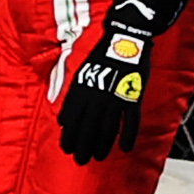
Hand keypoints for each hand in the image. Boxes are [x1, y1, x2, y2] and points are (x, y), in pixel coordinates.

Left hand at [55, 0, 189, 162]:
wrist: (125, 35)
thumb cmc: (102, 52)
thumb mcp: (81, 70)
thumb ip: (73, 95)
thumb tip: (61, 118)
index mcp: (82, 88)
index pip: (73, 118)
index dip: (70, 135)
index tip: (67, 148)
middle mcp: (96, 95)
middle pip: (88, 126)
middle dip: (83, 144)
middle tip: (80, 159)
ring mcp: (115, 96)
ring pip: (107, 126)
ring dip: (101, 143)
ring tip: (97, 157)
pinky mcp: (132, 94)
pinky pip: (131, 120)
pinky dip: (128, 135)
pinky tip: (125, 148)